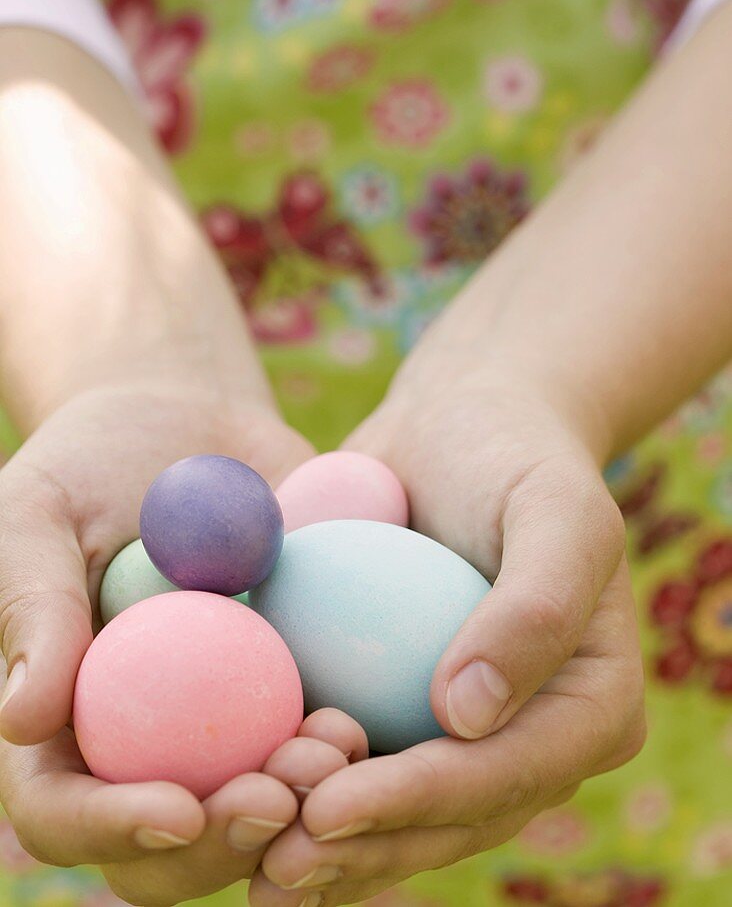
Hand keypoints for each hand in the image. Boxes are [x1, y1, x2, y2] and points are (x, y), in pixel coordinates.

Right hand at [0, 381, 367, 904]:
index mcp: (62, 719)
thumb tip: (23, 721)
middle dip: (226, 840)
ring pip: (256, 809)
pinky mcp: (287, 690)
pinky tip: (368, 725)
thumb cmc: (89, 462)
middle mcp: (140, 742)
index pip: (63, 810)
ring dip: (302, 805)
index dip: (112, 830)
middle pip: (171, 841)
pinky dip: (345, 751)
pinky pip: (317, 740)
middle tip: (281, 792)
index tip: (178, 809)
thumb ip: (32, 605)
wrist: (185, 426)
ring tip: (338, 747)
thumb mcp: (38, 512)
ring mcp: (220, 724)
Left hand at [251, 370, 645, 905]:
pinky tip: (240, 805)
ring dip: (326, 847)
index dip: (421, 804)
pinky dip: (301, 790)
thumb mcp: (557, 509)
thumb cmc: (519, 455)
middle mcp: (529, 737)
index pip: (507, 775)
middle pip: (449, 820)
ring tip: (251, 858)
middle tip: (275, 862)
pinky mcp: (401, 708)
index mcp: (589, 707)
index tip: (329, 809)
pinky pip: (354, 764)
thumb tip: (467, 718)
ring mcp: (463, 733)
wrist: (462, 421)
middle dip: (363, 849)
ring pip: (397, 816)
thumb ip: (536, 608)